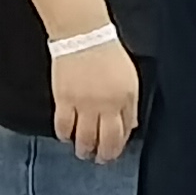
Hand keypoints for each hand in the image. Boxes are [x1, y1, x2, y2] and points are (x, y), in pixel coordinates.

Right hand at [51, 36, 140, 162]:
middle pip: (106, 141)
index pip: (124, 131)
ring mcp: (85, 104)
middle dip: (104, 155)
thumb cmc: (107, 53)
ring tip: (83, 152)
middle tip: (100, 160)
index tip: (114, 150)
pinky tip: (66, 137)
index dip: (119, 145)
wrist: (83, 34)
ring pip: (85, 138)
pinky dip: (65, 135)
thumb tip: (131, 125)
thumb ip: (130, 104)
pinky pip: (64, 127)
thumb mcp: (129, 77)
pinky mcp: (64, 100)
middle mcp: (107, 104)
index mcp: (126, 98)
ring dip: (84, 150)